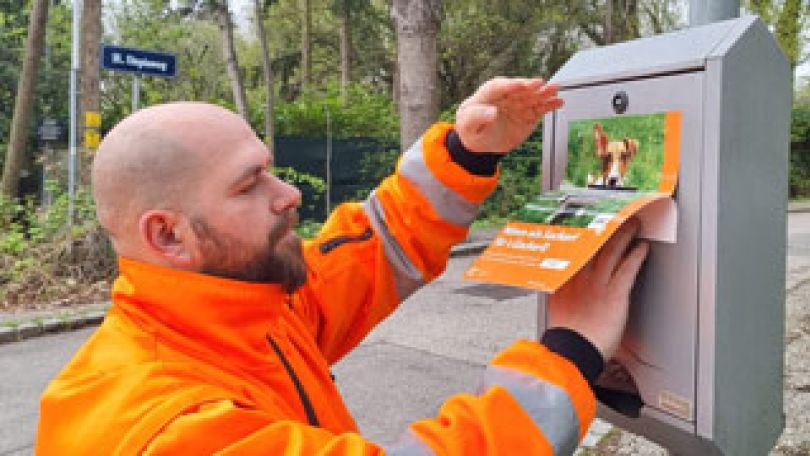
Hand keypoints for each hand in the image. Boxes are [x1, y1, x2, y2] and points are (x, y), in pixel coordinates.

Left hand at [454, 77, 562, 153]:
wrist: (480, 143)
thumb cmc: (471, 130)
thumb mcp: (466, 126)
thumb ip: (476, 117)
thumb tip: (491, 112)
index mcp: (486, 96)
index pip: (496, 87)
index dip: (508, 85)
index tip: (519, 85)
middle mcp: (504, 97)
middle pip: (518, 89)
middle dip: (529, 86)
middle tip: (539, 83)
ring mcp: (517, 105)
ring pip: (531, 97)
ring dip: (543, 92)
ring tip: (555, 89)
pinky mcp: (527, 115)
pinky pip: (539, 109)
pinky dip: (549, 105)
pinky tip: (558, 102)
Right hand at [548, 219, 649, 360]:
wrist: (572, 353)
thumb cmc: (567, 337)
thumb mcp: (557, 308)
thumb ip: (560, 291)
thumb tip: (561, 281)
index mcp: (565, 279)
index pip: (576, 249)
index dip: (586, 234)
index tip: (591, 223)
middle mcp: (580, 277)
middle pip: (593, 244)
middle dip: (605, 228)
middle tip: (614, 215)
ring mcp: (597, 284)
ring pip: (612, 251)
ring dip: (624, 235)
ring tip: (633, 224)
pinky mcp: (614, 295)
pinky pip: (627, 270)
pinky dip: (636, 257)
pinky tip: (643, 248)